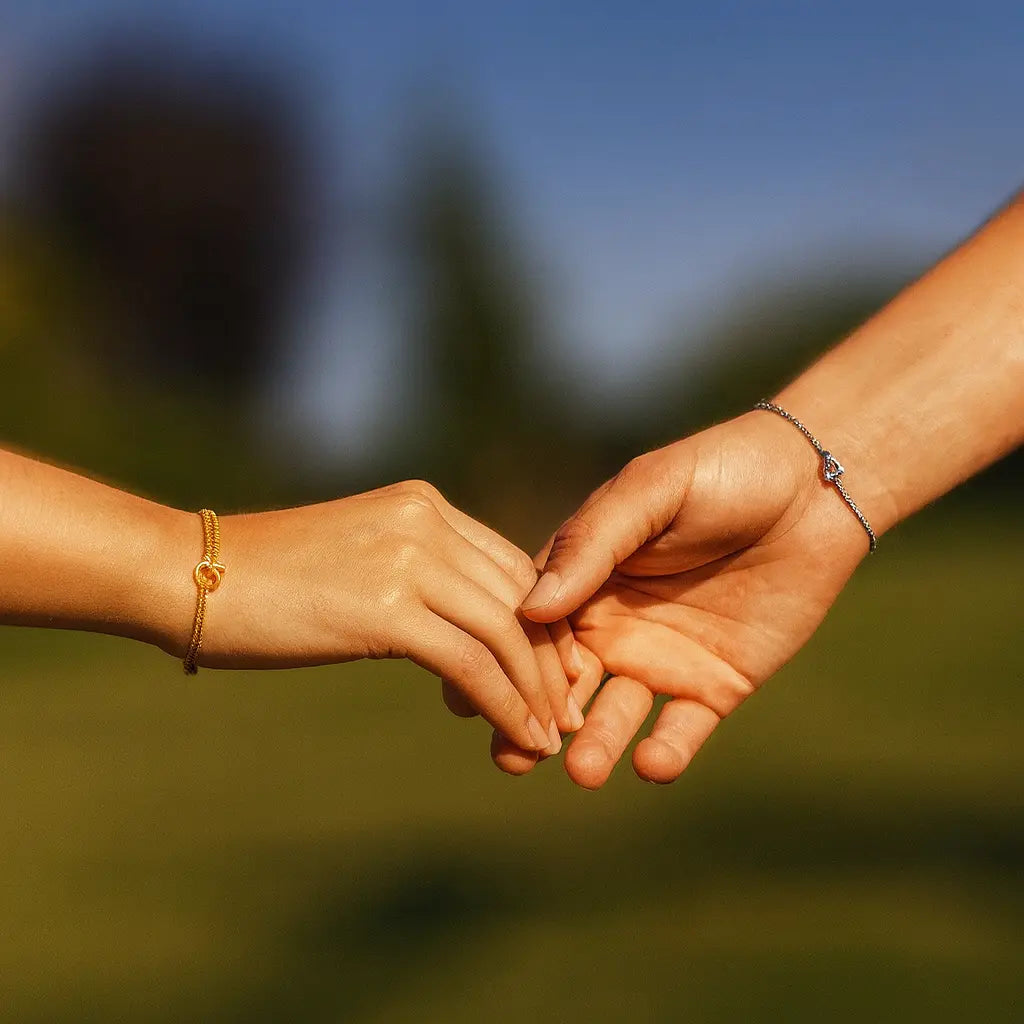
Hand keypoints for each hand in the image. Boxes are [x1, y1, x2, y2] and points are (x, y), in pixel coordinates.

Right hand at [183, 480, 576, 753]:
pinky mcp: (386, 607)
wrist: (191, 575)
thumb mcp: (360, 562)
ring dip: (538, 692)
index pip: (513, 567)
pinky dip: (507, 705)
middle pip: (522, 598)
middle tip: (568, 712)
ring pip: (506, 632)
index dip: (544, 625)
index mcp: (423, 505)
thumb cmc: (268, 580)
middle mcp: (426, 521)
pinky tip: (522, 737)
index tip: (557, 672)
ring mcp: (408, 558)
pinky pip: (472, 663)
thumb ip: (418, 580)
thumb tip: (464, 636)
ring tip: (549, 737)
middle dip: (552, 661)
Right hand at [500, 411, 878, 785]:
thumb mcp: (649, 491)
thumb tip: (531, 607)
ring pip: (616, 713)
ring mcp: (662, 659)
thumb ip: (592, 544)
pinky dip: (667, 752)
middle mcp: (613, 626)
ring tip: (583, 770)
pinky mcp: (715, 685)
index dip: (511, 661)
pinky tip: (653, 763)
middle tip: (513, 758)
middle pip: (562, 683)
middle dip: (535, 721)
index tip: (482, 695)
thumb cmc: (721, 472)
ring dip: (596, 744)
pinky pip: (684, 727)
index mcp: (586, 577)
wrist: (812, 488)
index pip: (533, 627)